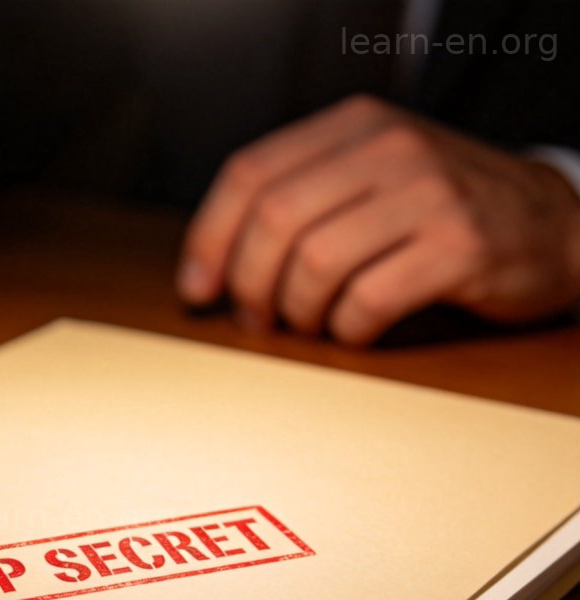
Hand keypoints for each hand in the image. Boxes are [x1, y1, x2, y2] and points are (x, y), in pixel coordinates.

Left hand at [177, 95, 579, 343]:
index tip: (197, 290)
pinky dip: (347, 330)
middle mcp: (388, 148)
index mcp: (353, 127)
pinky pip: (367, 300)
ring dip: (298, 313)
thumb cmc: (442, 210)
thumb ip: (297, 203)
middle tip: (257, 320)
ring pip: (313, 264)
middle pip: (272, 221)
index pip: (247, 174)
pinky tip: (356, 330)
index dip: (208, 240)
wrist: (551, 221)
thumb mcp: (369, 180)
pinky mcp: (459, 247)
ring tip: (311, 325)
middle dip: (249, 286)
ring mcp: (427, 194)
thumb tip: (210, 271)